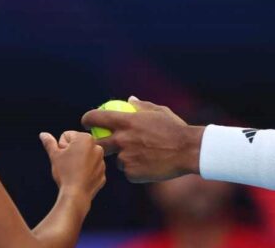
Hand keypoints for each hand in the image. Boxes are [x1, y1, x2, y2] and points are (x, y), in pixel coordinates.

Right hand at [40, 130, 105, 200]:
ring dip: (79, 160)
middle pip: (77, 145)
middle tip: (67, 163)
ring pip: (85, 156)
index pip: (67, 136)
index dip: (61, 146)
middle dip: (71, 152)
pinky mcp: (102, 172)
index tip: (62, 156)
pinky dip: (85, 171)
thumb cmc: (65, 173)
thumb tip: (43, 135)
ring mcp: (101, 160)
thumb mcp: (54, 155)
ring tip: (73, 171)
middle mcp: (97, 147)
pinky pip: (91, 167)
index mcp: (86, 138)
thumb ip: (49, 142)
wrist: (75, 194)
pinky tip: (79, 177)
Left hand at [80, 97, 204, 182]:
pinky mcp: (132, 174)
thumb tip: (130, 99)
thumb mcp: (158, 111)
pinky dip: (135, 169)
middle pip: (98, 144)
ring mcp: (126, 158)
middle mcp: (122, 140)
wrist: (188, 151)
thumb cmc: (175, 128)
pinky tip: (150, 165)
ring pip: (118, 160)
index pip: (96, 118)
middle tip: (102, 144)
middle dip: (97, 144)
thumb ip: (140, 106)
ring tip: (143, 156)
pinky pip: (129, 172)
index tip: (86, 121)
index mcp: (125, 122)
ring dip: (124, 158)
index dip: (88, 119)